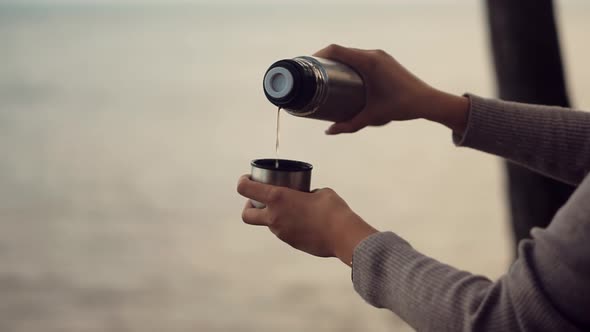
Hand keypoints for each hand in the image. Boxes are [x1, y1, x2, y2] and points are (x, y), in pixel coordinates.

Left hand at [236, 175, 377, 264]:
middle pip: (246, 214)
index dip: (243, 182)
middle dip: (249, 206)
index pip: (245, 189)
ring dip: (273, 216)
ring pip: (267, 224)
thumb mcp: (319, 192)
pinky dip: (287, 225)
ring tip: (292, 209)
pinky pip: (282, 231)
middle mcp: (274, 216)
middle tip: (261, 200)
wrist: (343, 236)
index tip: (248, 179)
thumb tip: (305, 197)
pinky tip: (304, 221)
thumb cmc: (333, 210)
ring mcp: (280, 232)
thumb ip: (305, 193)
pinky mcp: (290, 242)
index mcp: (278, 198)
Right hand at [313, 44, 468, 134]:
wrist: (427, 101)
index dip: (319, 54)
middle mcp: (374, 54)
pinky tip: (345, 74)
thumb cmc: (401, 107)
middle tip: (314, 74)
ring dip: (339, 60)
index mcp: (368, 62)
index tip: (309, 65)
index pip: (337, 50)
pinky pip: (362, 56)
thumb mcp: (371, 116)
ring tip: (326, 74)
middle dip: (326, 59)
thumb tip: (329, 131)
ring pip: (352, 52)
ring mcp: (381, 56)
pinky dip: (350, 62)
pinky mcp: (385, 60)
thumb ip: (349, 125)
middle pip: (343, 50)